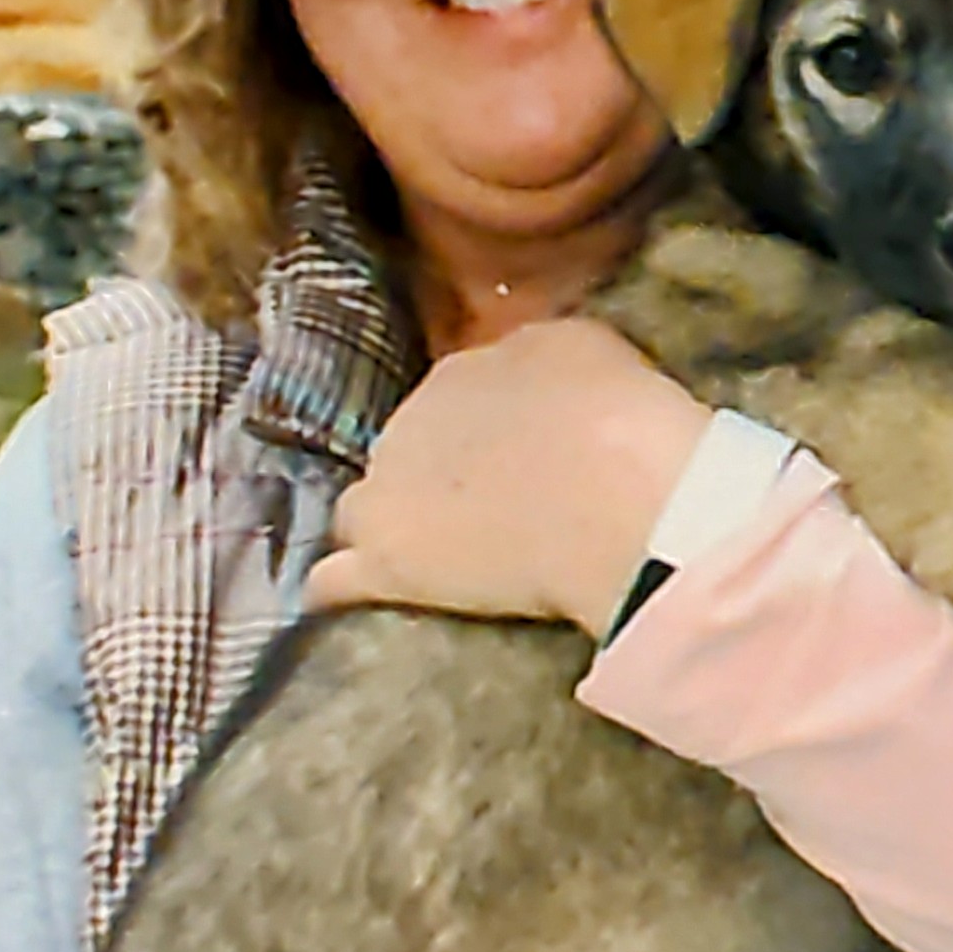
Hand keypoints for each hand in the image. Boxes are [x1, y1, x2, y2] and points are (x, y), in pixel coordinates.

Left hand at [306, 320, 706, 635]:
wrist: (616, 495)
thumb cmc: (617, 416)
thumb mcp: (585, 348)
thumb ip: (539, 362)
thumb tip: (527, 382)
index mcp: (460, 372)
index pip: (455, 400)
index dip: (486, 432)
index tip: (519, 457)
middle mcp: (408, 423)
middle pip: (406, 452)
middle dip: (435, 478)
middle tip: (492, 510)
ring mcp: (385, 495)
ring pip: (360, 510)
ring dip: (386, 527)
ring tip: (428, 557)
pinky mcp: (384, 566)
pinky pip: (335, 580)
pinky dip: (339, 589)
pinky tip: (345, 603)